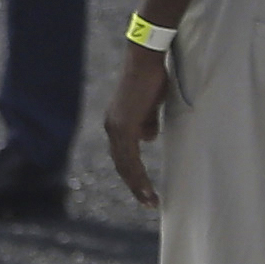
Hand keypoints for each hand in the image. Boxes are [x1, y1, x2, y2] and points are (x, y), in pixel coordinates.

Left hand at [106, 47, 170, 207]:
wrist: (146, 60)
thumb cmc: (151, 78)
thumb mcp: (151, 105)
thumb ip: (148, 122)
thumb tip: (149, 138)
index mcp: (117, 124)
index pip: (123, 156)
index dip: (133, 174)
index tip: (145, 190)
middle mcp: (112, 128)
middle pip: (122, 165)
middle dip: (135, 186)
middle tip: (149, 203)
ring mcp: (116, 128)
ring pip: (125, 165)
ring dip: (138, 186)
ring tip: (150, 201)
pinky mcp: (123, 126)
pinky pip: (130, 158)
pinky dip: (138, 175)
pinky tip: (147, 188)